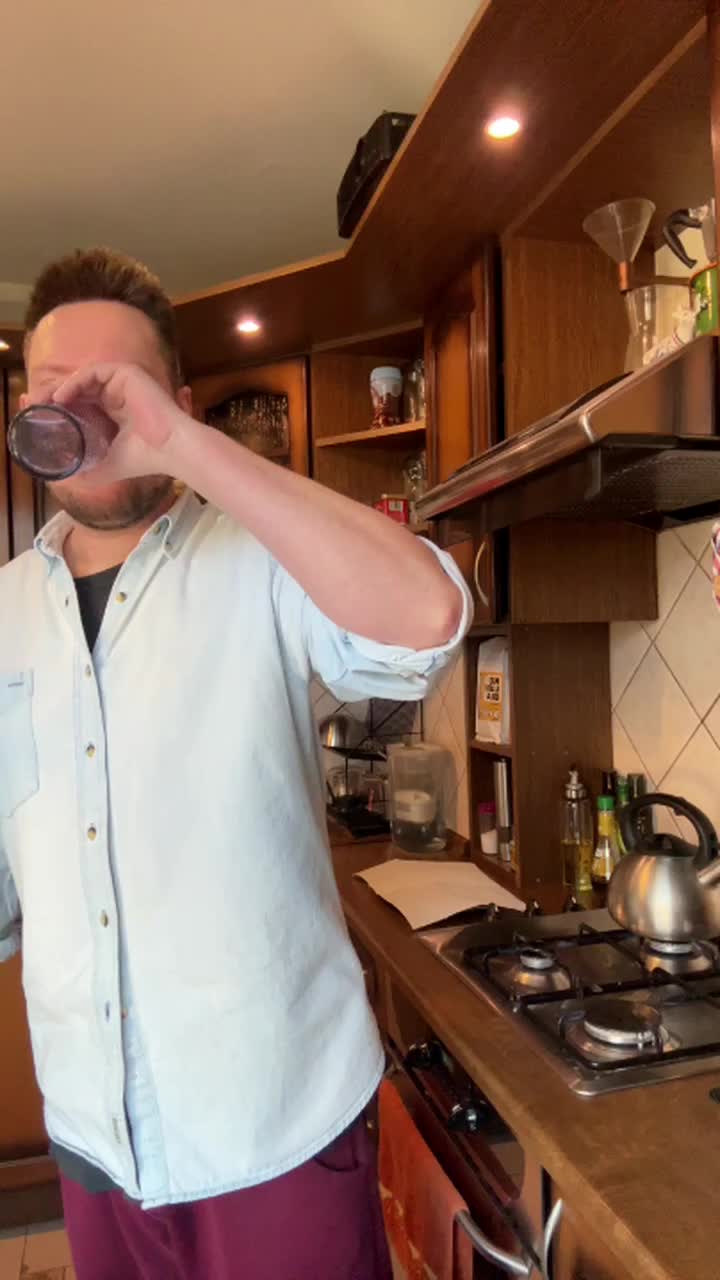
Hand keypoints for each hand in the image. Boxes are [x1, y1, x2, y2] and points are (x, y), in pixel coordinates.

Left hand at [51, 362, 190, 481]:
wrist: (171, 451)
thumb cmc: (145, 459)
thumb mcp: (108, 464)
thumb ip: (88, 468)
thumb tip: (67, 479)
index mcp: (117, 412)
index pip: (84, 404)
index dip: (62, 409)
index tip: (42, 418)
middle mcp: (119, 394)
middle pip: (80, 389)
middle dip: (55, 397)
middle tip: (36, 409)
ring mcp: (123, 382)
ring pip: (83, 379)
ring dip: (61, 389)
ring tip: (45, 404)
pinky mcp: (127, 373)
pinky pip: (92, 372)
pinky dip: (74, 382)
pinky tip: (61, 398)